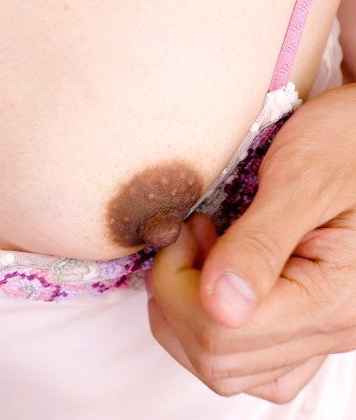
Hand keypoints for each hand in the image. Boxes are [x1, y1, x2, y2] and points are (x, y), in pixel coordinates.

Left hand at [148, 83, 355, 402]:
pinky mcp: (305, 326)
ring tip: (202, 253)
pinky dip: (212, 333)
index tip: (186, 232)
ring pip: (225, 370)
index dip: (177, 284)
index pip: (220, 330)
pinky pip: (251, 365)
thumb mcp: (302, 178)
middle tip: (190, 239)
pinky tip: (211, 285)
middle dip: (177, 297)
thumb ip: (259, 244)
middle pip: (216, 358)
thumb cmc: (345, 145)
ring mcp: (320, 335)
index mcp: (334, 299)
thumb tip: (219, 306)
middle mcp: (333, 331)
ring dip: (187, 315)